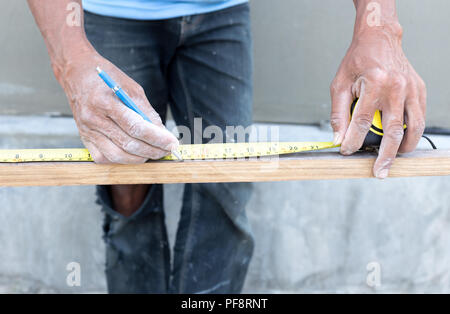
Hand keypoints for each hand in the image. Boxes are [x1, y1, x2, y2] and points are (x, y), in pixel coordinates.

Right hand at [56, 51, 178, 163]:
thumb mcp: (131, 87)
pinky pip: (104, 158)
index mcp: (105, 102)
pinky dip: (121, 160)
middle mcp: (93, 119)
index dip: (157, 138)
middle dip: (153, 150)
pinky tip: (134, 155)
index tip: (172, 143)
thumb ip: (146, 111)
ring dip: (140, 158)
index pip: (135, 127)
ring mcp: (86, 131)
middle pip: (128, 144)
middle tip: (167, 150)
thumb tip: (161, 132)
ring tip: (154, 153)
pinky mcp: (84, 138)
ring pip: (117, 155)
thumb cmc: (105, 77)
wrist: (76, 73)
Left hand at [330, 0, 425, 178]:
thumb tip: (338, 138)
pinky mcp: (419, 89)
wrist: (379, 39)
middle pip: (392, 131)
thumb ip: (338, 113)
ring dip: (403, 148)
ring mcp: (411, 89)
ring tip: (392, 160)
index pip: (361, 122)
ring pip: (413, 127)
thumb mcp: (339, 84)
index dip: (352, 141)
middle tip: (378, 172)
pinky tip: (402, 141)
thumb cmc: (357, 61)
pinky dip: (412, 132)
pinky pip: (419, 117)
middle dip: (384, 156)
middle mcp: (396, 87)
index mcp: (373, 83)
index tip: (346, 151)